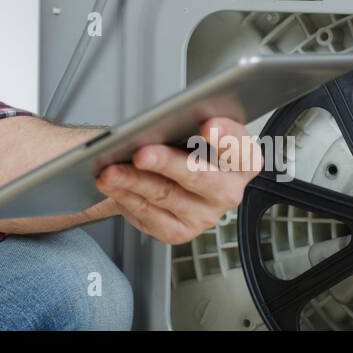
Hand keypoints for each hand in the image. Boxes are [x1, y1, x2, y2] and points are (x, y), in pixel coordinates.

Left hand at [91, 117, 261, 244]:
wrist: (163, 173)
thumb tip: (159, 121)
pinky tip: (112, 186)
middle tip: (141, 153)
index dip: (226, 138)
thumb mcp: (191, 127)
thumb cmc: (182, 144)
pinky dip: (127, 198)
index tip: (207, 126)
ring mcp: (205, 215)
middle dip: (166, 163)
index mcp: (241, 161)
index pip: (242, 150)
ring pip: (166, 196)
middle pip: (199, 177)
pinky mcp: (179, 232)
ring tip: (109, 171)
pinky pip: (149, 216)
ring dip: (133, 181)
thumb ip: (187, 122)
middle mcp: (227, 191)